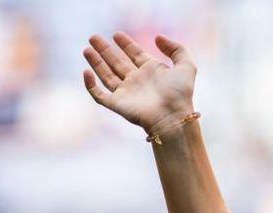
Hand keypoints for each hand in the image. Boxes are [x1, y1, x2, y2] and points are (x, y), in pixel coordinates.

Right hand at [82, 32, 196, 134]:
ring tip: (87, 49)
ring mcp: (126, 93)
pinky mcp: (117, 104)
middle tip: (93, 37)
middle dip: (105, 50)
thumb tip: (157, 37)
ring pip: (106, 75)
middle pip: (117, 62)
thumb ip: (176, 48)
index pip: (135, 54)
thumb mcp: (186, 66)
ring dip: (96, 62)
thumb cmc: (180, 94)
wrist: (172, 116)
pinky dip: (91, 85)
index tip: (117, 35)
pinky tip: (86, 72)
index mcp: (151, 71)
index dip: (126, 44)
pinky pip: (99, 95)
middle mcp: (137, 81)